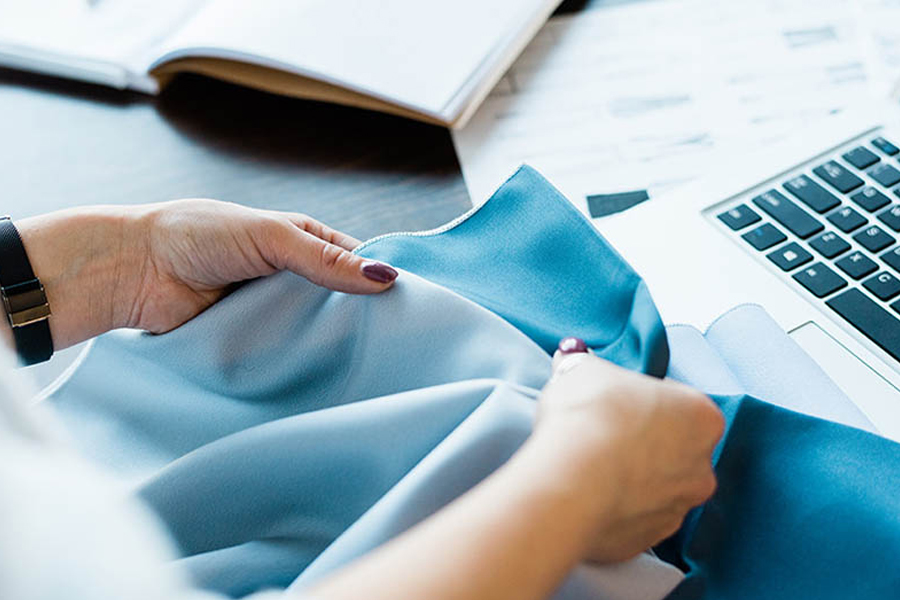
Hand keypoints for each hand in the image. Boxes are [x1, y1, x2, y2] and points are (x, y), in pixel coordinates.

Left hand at [14, 200, 397, 348]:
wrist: (133, 269)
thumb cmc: (197, 234)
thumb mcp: (270, 237)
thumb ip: (326, 260)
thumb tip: (386, 277)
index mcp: (302, 241)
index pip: (356, 261)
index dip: (381, 280)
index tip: (412, 306)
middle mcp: (291, 277)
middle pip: (341, 301)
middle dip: (361, 318)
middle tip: (396, 344)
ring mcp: (272, 311)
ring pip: (315, 331)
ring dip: (330, 343)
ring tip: (367, 364)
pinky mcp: (252, 340)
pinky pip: (286, 354)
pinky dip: (301, 362)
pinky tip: (325, 374)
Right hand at [526, 340, 723, 562]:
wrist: (569, 481)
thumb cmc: (588, 418)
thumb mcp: (581, 371)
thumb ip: (584, 366)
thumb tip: (572, 360)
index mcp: (701, 416)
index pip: (678, 402)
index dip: (643, 401)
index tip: (616, 403)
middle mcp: (702, 466)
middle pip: (674, 449)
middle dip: (643, 443)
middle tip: (603, 434)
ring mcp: (677, 508)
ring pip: (655, 488)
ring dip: (630, 478)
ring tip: (589, 467)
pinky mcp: (648, 539)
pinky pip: (633, 519)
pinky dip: (614, 509)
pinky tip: (587, 494)